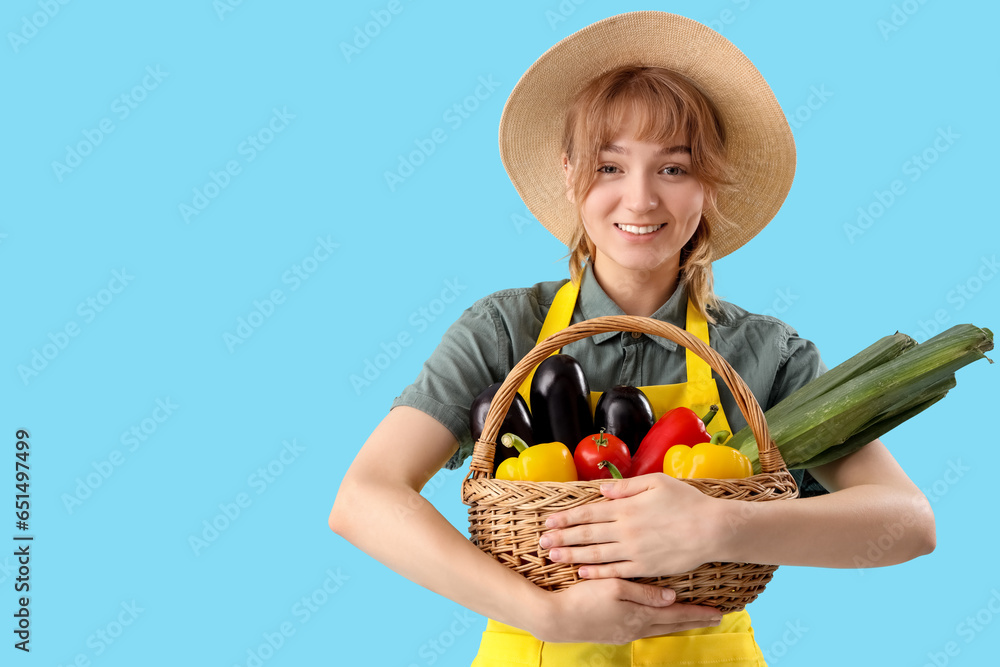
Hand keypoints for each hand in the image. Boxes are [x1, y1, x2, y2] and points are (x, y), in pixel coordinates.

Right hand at [530, 578, 722, 643]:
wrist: (555, 620)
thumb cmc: (583, 598)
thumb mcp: (614, 587)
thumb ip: (644, 593)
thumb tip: (672, 597)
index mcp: (639, 616)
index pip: (677, 614)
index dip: (699, 613)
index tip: (719, 613)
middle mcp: (636, 628)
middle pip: (672, 625)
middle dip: (694, 621)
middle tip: (715, 618)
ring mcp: (625, 633)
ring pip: (659, 628)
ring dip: (677, 623)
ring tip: (691, 619)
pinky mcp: (613, 634)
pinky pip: (645, 629)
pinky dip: (659, 624)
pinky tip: (659, 621)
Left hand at [539, 473, 726, 577]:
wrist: (712, 529)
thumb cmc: (687, 501)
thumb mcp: (656, 482)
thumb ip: (626, 487)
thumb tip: (601, 489)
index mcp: (626, 508)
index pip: (588, 513)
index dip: (566, 518)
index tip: (548, 521)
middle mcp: (625, 530)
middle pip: (586, 535)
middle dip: (561, 538)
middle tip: (541, 542)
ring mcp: (634, 550)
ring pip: (596, 555)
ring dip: (572, 556)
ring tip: (553, 557)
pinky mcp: (645, 566)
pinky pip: (616, 571)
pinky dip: (597, 572)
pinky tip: (582, 572)